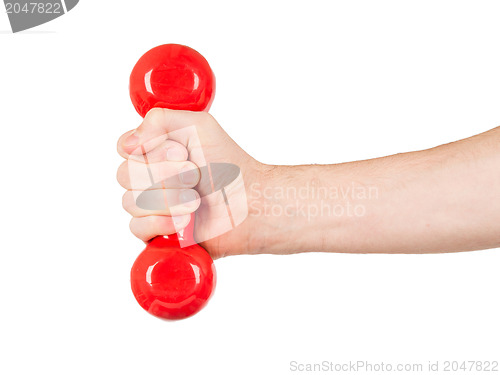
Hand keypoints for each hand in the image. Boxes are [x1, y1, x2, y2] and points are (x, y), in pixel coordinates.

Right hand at [117, 108, 263, 258]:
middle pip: (125, 175)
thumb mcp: (198, 125)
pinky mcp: (158, 233)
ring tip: (196, 201)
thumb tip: (128, 144)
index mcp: (155, 151)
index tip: (180, 153)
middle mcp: (149, 178)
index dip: (149, 152)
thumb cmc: (229, 164)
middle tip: (194, 176)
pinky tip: (186, 221)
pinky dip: (162, 223)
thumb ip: (159, 119)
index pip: (124, 148)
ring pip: (130, 202)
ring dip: (168, 199)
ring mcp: (152, 206)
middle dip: (164, 175)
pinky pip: (137, 228)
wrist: (250, 202)